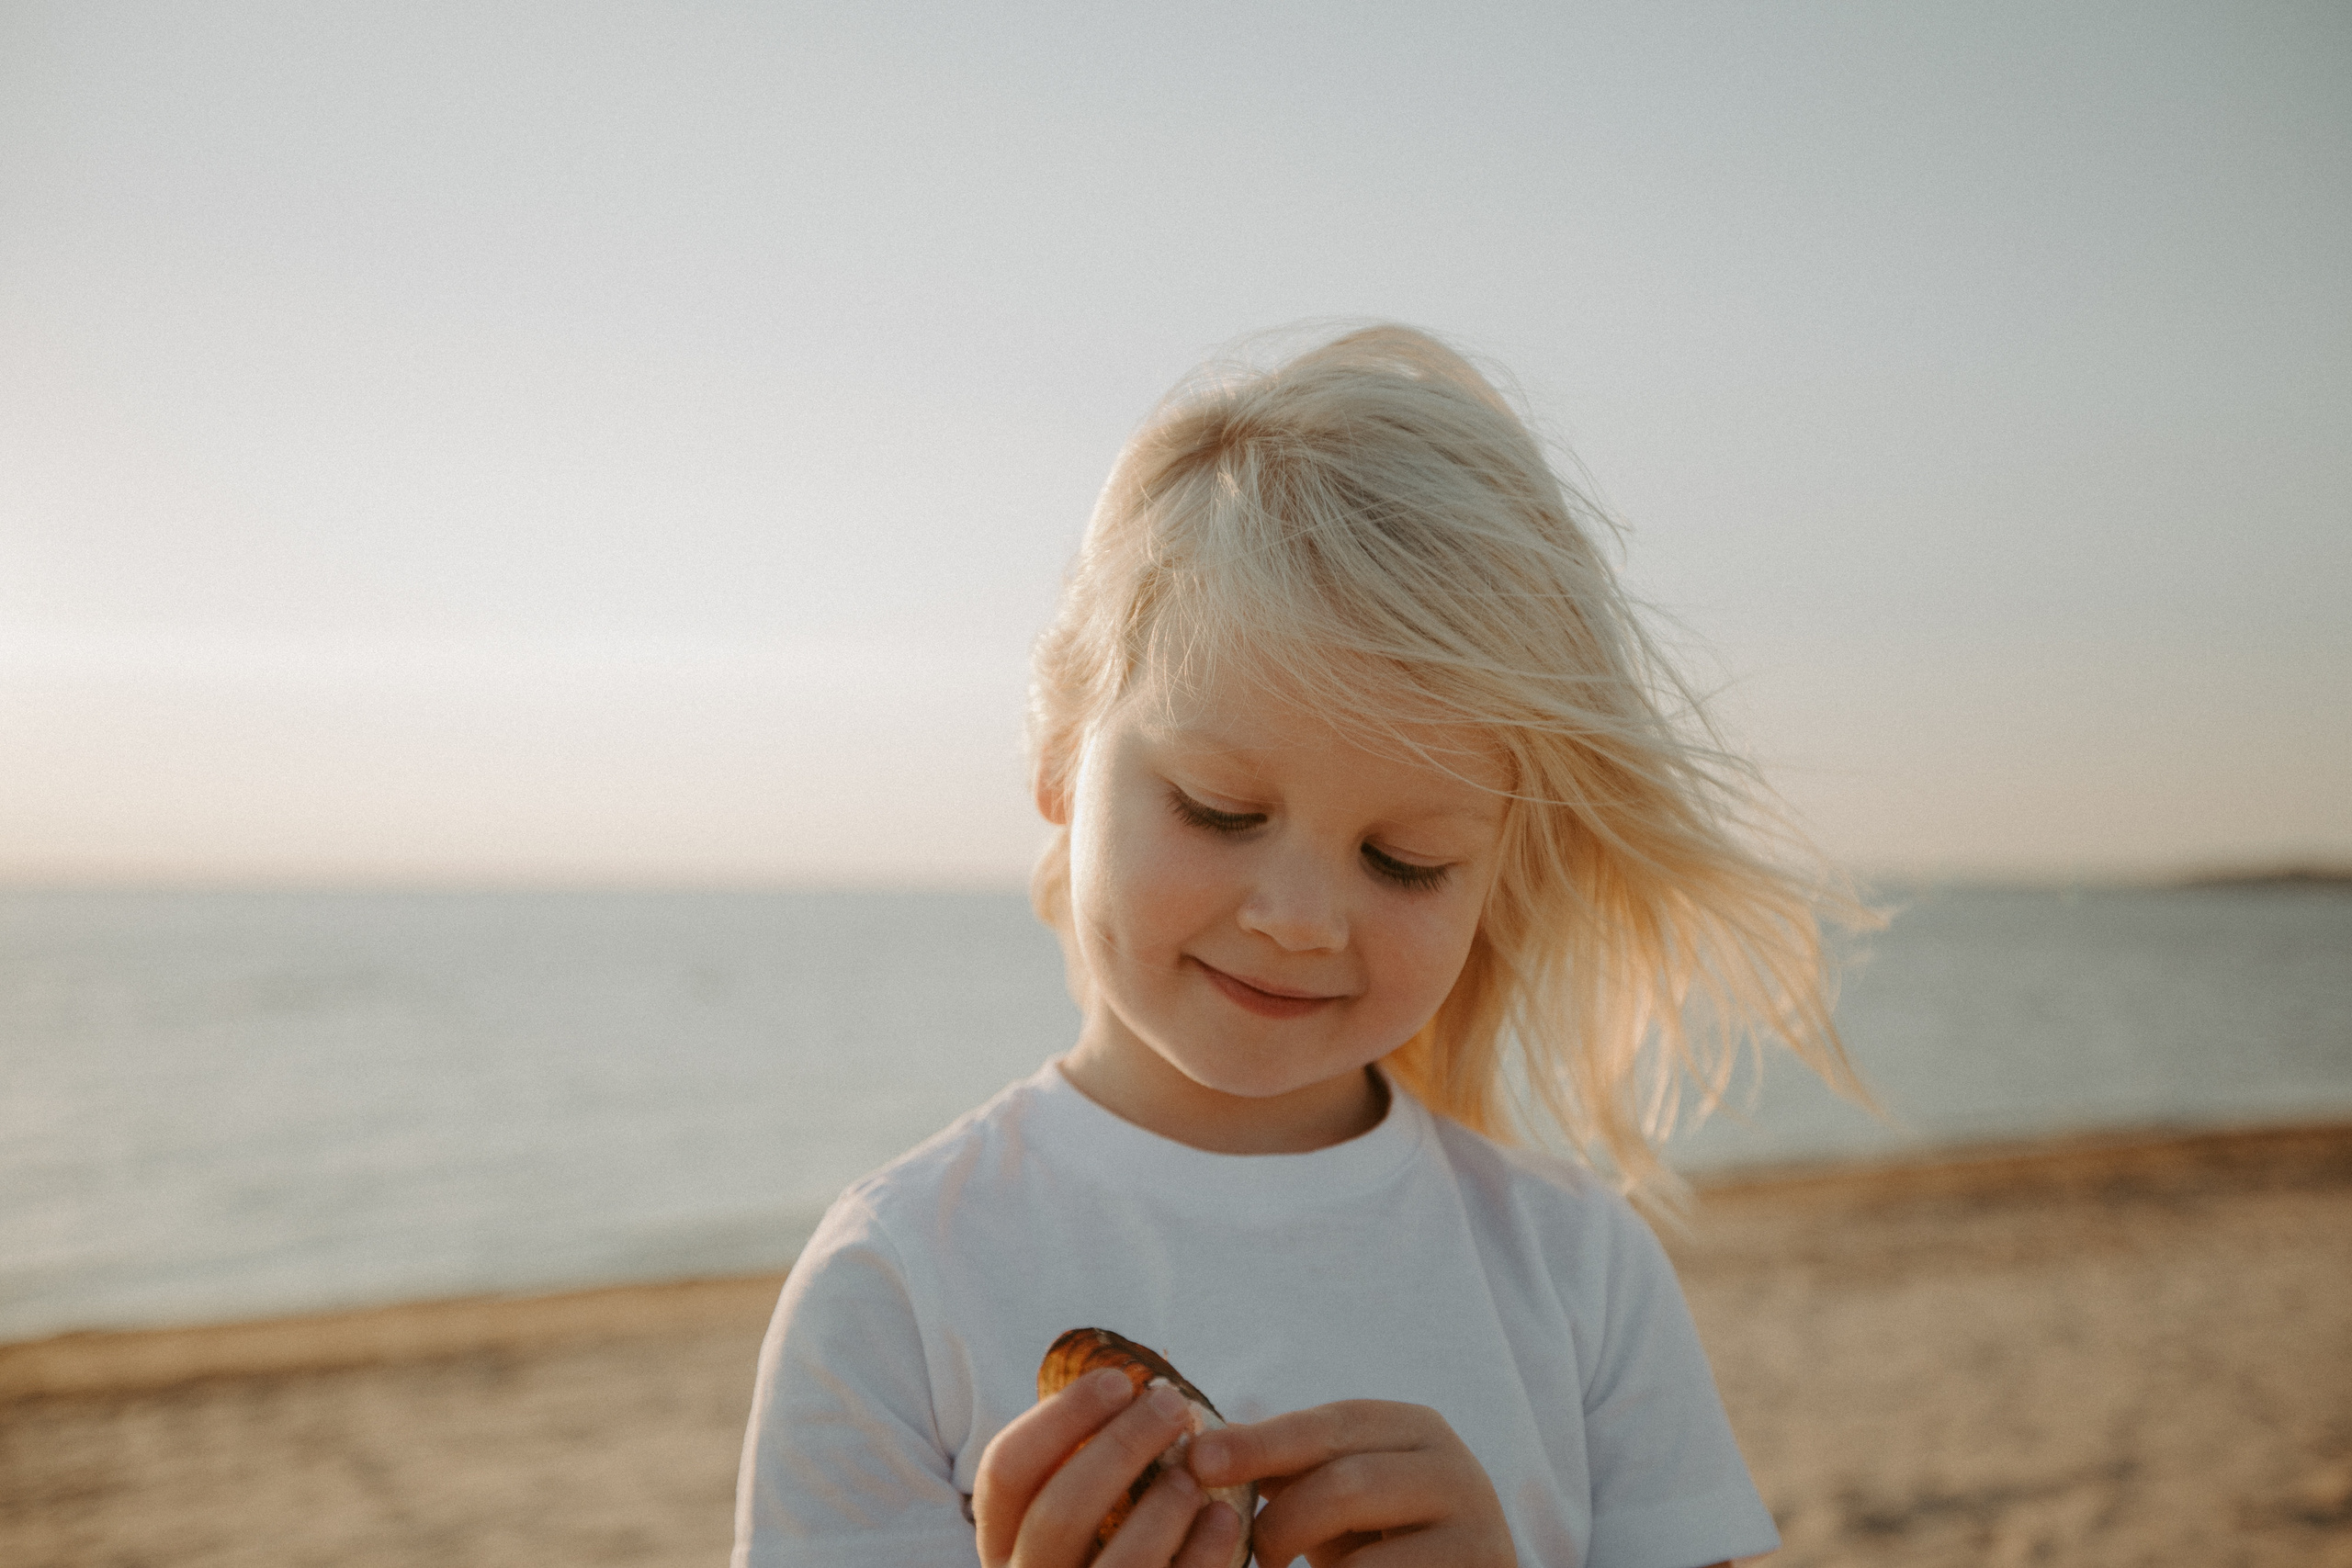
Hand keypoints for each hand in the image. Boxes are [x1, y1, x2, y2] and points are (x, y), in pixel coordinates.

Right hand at [974, 1366, 1248, 1567]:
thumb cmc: (1105, 1553)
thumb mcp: (1072, 1519)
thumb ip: (1079, 1468)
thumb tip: (1125, 1387)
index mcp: (1002, 1543)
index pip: (1005, 1470)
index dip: (1060, 1417)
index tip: (1119, 1380)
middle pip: (1059, 1510)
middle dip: (1121, 1447)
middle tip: (1173, 1406)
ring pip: (1118, 1565)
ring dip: (1161, 1507)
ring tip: (1194, 1472)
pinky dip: (1202, 1553)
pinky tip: (1224, 1518)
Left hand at [1187, 1400, 1515, 1566]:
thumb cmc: (1381, 1540)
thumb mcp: (1340, 1493)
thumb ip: (1289, 1467)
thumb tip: (1198, 1448)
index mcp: (1413, 1427)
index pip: (1330, 1425)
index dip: (1261, 1442)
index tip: (1198, 1460)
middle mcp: (1454, 1467)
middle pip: (1348, 1482)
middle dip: (1283, 1521)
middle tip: (1251, 1553)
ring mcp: (1476, 1529)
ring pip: (1367, 1554)